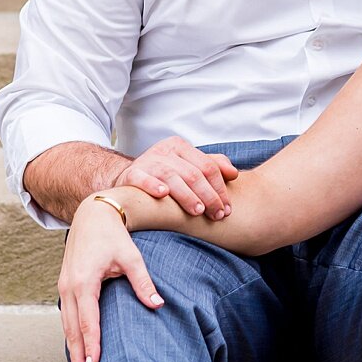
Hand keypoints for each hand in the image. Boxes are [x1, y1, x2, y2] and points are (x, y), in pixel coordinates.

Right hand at [57, 193, 163, 361]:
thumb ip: (143, 283)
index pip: (89, 321)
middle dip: (77, 355)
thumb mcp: (132, 257)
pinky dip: (71, 333)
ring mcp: (64, 286)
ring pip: (67, 324)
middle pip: (73, 328)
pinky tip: (77, 347)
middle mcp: (69, 287)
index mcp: (84, 282)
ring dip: (72, 347)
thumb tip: (158, 305)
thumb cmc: (114, 235)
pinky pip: (67, 315)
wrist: (92, 215)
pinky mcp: (64, 285)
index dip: (92, 345)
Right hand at [120, 135, 239, 219]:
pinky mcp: (131, 174)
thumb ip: (212, 167)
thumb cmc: (164, 176)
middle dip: (208, 196)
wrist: (127, 179)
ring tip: (198, 211)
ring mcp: (146, 162)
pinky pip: (142, 179)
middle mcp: (164, 151)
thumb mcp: (187, 167)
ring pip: (171, 177)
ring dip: (186, 195)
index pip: (207, 166)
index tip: (227, 209)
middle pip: (192, 174)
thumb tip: (234, 174)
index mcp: (180, 147)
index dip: (220, 188)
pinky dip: (152, 185)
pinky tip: (163, 195)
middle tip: (217, 214)